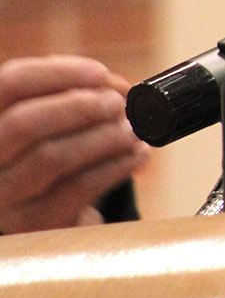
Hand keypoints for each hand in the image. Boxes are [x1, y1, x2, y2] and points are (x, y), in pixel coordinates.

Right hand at [0, 55, 149, 233]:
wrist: (47, 221)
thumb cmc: (52, 154)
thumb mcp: (51, 122)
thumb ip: (72, 94)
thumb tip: (111, 85)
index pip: (8, 83)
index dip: (57, 73)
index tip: (99, 73)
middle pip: (24, 123)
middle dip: (81, 107)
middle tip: (117, 105)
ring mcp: (3, 196)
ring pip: (52, 157)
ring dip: (104, 137)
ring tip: (132, 131)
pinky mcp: (32, 225)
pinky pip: (78, 188)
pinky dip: (117, 165)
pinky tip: (137, 154)